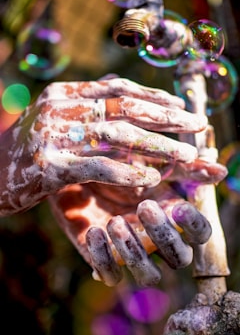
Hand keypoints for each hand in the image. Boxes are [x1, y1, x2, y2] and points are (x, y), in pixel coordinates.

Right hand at [0, 77, 206, 215]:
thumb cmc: (29, 149)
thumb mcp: (57, 119)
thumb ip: (88, 108)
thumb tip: (129, 100)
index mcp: (63, 93)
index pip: (118, 88)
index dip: (155, 96)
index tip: (181, 107)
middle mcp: (59, 108)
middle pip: (126, 108)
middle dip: (167, 117)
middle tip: (198, 125)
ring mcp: (54, 136)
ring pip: (118, 136)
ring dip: (158, 146)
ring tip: (187, 155)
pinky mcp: (50, 167)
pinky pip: (99, 167)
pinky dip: (128, 172)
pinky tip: (151, 179)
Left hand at [49, 157, 226, 286]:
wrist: (76, 174)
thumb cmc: (117, 166)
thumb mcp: (149, 161)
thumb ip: (183, 169)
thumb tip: (222, 171)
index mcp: (171, 216)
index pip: (200, 234)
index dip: (195, 226)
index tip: (180, 207)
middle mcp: (155, 239)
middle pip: (180, 259)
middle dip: (165, 237)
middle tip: (145, 206)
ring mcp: (131, 253)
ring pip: (149, 275)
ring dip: (135, 251)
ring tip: (115, 221)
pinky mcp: (104, 259)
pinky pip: (111, 277)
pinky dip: (103, 259)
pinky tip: (94, 231)